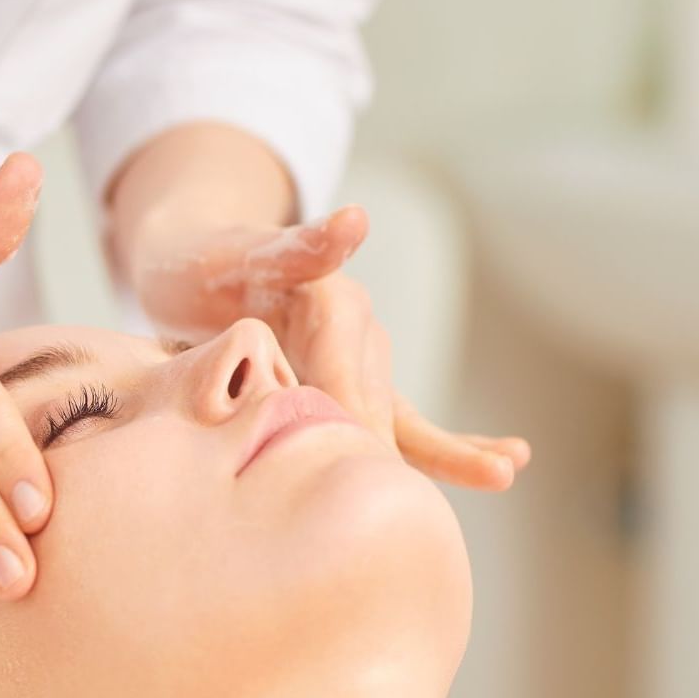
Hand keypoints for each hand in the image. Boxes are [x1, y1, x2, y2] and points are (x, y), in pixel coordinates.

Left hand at [130, 206, 529, 490]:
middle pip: (378, 408)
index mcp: (334, 304)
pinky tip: (503, 464)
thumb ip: (301, 248)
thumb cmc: (206, 265)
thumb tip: (356, 219)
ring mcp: (362, 363)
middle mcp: (359, 332)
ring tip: (508, 471)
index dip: (354, 425)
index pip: (347, 379)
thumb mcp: (241, 251)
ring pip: (403, 421)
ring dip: (454, 450)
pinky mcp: (355, 390)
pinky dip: (446, 448)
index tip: (367, 468)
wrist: (191, 269)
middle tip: (490, 477)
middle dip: (407, 452)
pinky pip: (400, 427)